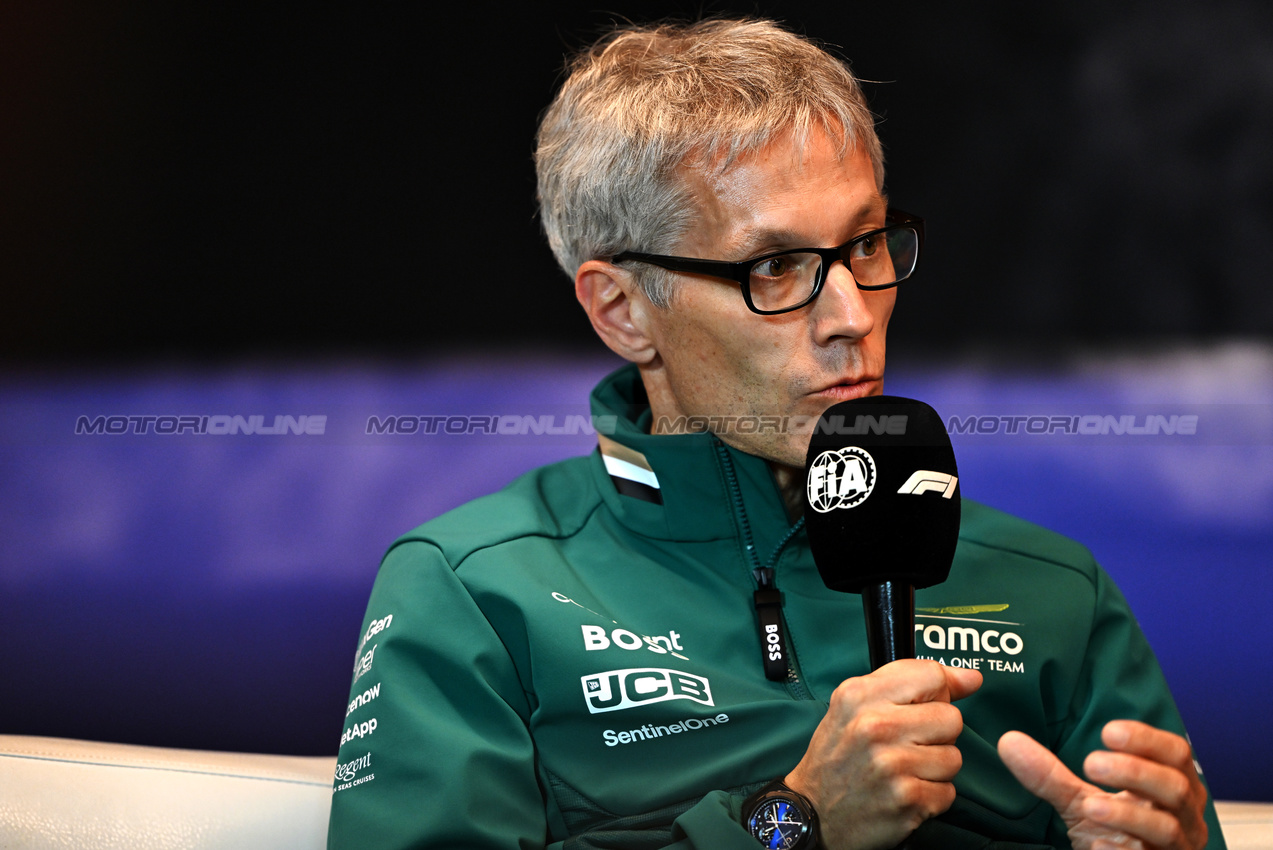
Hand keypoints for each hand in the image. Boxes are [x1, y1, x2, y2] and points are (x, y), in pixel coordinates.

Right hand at [785, 659, 982, 849]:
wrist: (813, 812)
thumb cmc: (839, 755)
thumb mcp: (857, 705)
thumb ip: (910, 683)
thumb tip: (972, 678)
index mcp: (860, 695)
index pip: (932, 676)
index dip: (935, 693)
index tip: (923, 707)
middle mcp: (874, 726)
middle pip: (951, 718)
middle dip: (936, 735)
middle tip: (906, 745)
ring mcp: (891, 764)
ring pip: (954, 758)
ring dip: (934, 768)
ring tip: (903, 771)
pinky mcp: (906, 800)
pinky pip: (948, 792)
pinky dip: (931, 796)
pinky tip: (905, 792)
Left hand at [998, 721, 1207, 849]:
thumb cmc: (1114, 833)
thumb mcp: (1081, 801)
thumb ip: (1051, 774)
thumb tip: (1008, 741)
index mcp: (1171, 787)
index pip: (1175, 753)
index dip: (1147, 739)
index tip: (1108, 732)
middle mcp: (1184, 818)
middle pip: (1176, 787)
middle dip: (1135, 772)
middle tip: (1091, 764)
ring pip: (1167, 829)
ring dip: (1128, 815)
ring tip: (1090, 806)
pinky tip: (1099, 846)